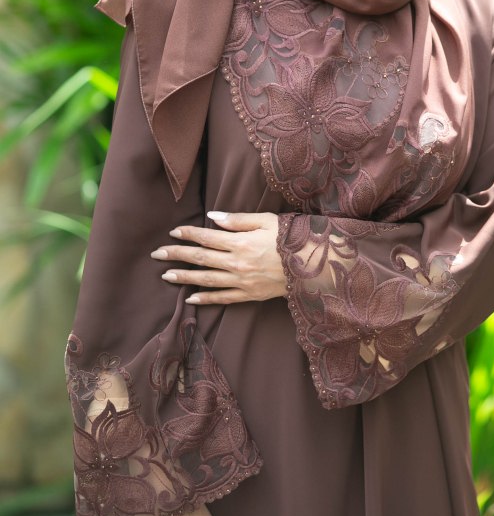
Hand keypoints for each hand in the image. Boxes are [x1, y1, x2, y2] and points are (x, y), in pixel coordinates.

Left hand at [151, 211, 286, 304]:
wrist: (313, 266)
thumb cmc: (290, 238)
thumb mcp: (266, 221)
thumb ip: (238, 219)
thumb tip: (213, 217)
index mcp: (240, 242)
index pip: (207, 237)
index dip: (188, 234)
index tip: (173, 232)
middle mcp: (237, 263)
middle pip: (200, 258)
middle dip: (177, 255)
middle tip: (157, 254)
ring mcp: (242, 281)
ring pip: (206, 279)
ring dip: (184, 278)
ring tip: (165, 276)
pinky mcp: (249, 295)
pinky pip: (223, 298)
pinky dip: (206, 298)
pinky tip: (190, 298)